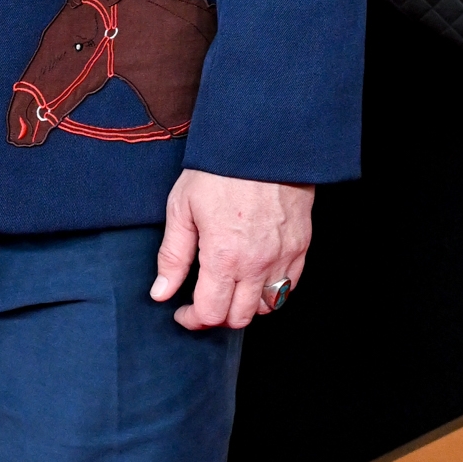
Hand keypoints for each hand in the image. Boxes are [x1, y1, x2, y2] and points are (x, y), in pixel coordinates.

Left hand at [151, 170, 312, 330]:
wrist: (262, 142)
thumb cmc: (219, 170)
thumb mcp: (182, 209)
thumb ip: (173, 256)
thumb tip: (161, 292)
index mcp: (224, 257)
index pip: (210, 313)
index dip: (192, 320)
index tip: (182, 312)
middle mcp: (257, 264)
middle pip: (239, 318)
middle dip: (217, 317)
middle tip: (203, 302)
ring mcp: (283, 256)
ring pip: (268, 307)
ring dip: (246, 306)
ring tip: (230, 289)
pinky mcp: (301, 246)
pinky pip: (290, 286)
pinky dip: (272, 290)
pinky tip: (255, 276)